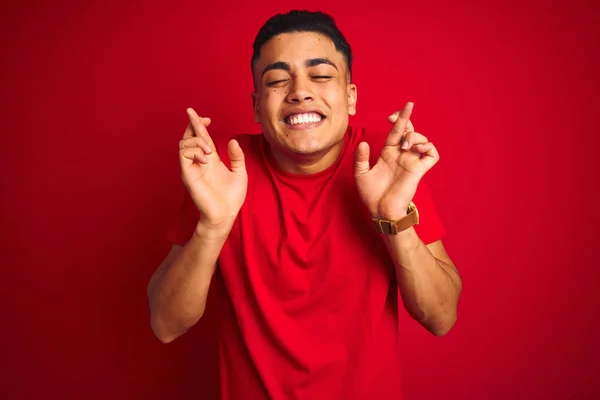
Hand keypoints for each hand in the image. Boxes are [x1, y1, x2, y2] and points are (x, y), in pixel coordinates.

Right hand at [179, 108, 247, 229]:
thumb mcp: (240, 173)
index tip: (208, 118)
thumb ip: (237, 157)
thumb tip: (233, 141)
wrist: (225, 214)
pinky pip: (183, 154)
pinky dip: (194, 150)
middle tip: (202, 119)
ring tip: (210, 150)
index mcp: (210, 160)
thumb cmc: (232, 198)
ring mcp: (192, 167)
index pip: (201, 137)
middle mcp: (199, 161)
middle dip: (193, 124)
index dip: (200, 124)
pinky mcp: (187, 174)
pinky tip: (205, 158)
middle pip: (189, 136)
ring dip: (197, 140)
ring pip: (184, 143)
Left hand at [354, 102, 438, 219]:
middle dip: (407, 118)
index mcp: (388, 153)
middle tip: (403, 111)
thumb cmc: (370, 195)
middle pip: (410, 130)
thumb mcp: (360, 174)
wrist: (380, 211)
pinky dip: (428, 147)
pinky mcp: (419, 170)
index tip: (390, 115)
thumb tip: (363, 143)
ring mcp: (411, 162)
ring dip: (415, 135)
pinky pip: (432, 155)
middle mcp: (401, 155)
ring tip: (405, 144)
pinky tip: (416, 148)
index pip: (395, 131)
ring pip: (422, 139)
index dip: (397, 120)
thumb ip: (361, 159)